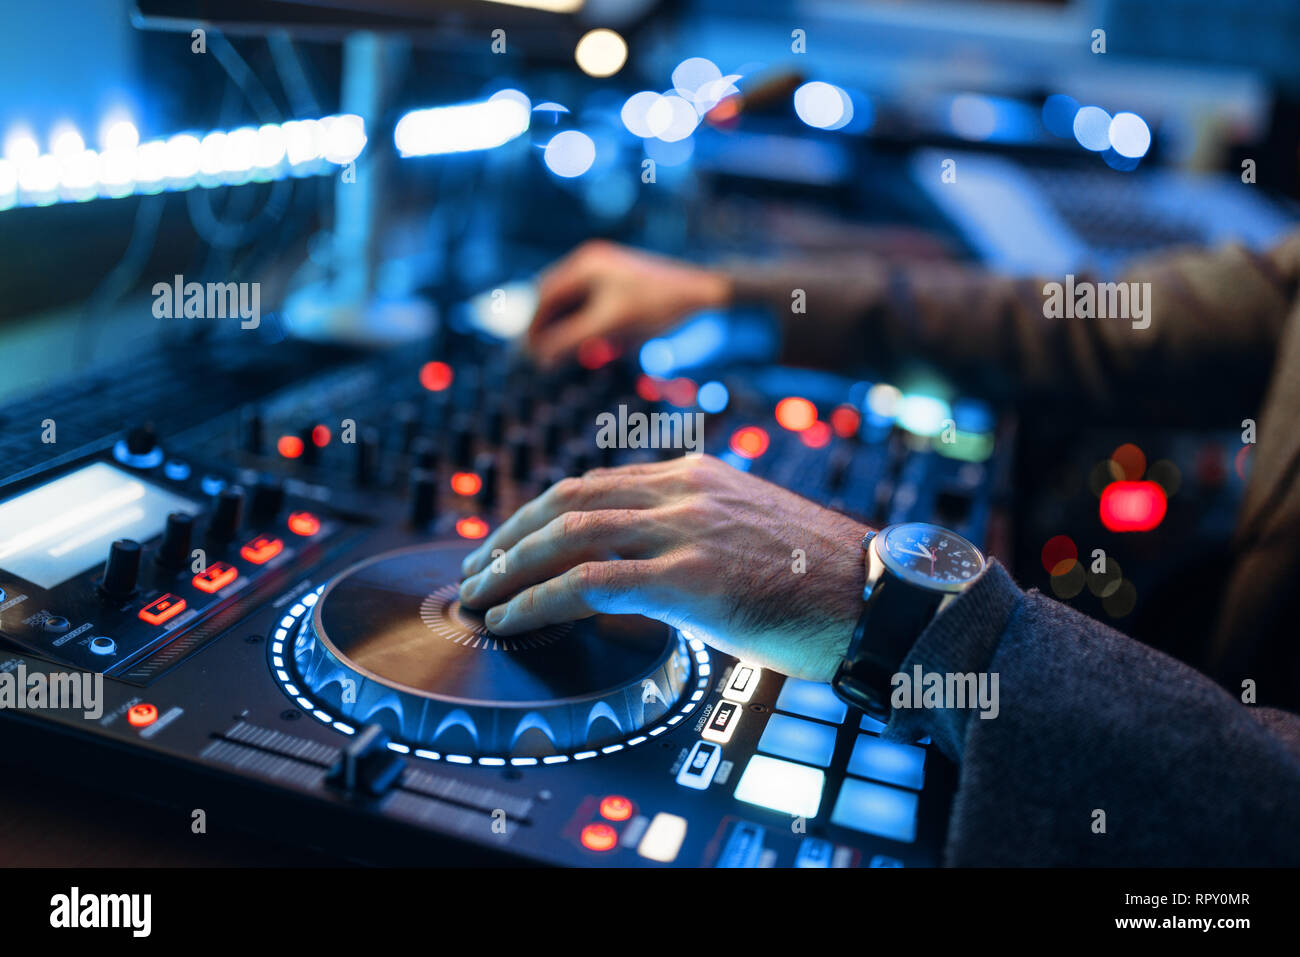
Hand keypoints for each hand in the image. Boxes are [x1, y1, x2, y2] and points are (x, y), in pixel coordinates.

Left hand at [457, 455, 867, 681]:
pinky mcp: (687, 579)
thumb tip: (646, 563)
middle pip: (567, 500)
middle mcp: (683, 492)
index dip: (540, 512)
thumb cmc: (819, 576)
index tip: (512, 540)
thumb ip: (695, 530)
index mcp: (696, 475)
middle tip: (477, 566)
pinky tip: (513, 620)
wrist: (875, 595)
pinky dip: (537, 601)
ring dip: (511, 567)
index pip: (595, 483)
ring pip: (567, 536)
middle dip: (509, 534)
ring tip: (481, 595)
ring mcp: (683, 531)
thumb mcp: (748, 531)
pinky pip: (588, 585)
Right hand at [527, 241, 731, 366]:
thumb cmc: (657, 307)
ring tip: (566, 355)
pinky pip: (590, 303)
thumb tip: (539, 357)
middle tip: (543, 358)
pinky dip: (583, 324)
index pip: (544, 297)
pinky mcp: (620, 279)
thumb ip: (572, 340)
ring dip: (565, 328)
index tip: (530, 355)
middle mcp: (591, 260)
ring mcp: (605, 268)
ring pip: (572, 303)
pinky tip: (591, 345)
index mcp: (585, 264)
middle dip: (548, 329)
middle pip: (554, 299)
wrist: (701, 291)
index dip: (534, 328)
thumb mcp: (610, 326)